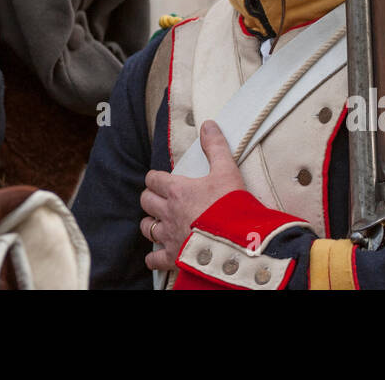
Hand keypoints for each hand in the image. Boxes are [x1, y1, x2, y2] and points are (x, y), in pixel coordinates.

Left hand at [139, 121, 244, 271]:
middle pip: (146, 201)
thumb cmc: (232, 206)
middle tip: (160, 199)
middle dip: (151, 198)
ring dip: (151, 224)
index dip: (155, 178)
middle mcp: (168, 212)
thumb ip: (216, 147)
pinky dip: (154, 257)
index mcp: (178, 190)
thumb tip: (208, 125)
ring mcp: (169, 235)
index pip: (153, 179)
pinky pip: (154, 259)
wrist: (238, 242)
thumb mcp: (227, 171)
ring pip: (147, 228)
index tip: (161, 180)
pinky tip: (158, 254)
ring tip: (160, 223)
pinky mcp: (174, 257)